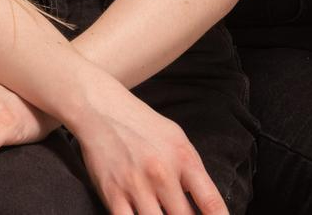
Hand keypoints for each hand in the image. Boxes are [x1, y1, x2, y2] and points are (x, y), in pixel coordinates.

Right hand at [71, 88, 227, 214]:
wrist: (101, 108)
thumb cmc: (142, 124)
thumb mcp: (176, 139)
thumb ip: (192, 172)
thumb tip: (204, 205)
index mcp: (183, 159)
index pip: (211, 202)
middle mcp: (162, 174)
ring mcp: (136, 185)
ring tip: (161, 214)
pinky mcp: (112, 193)